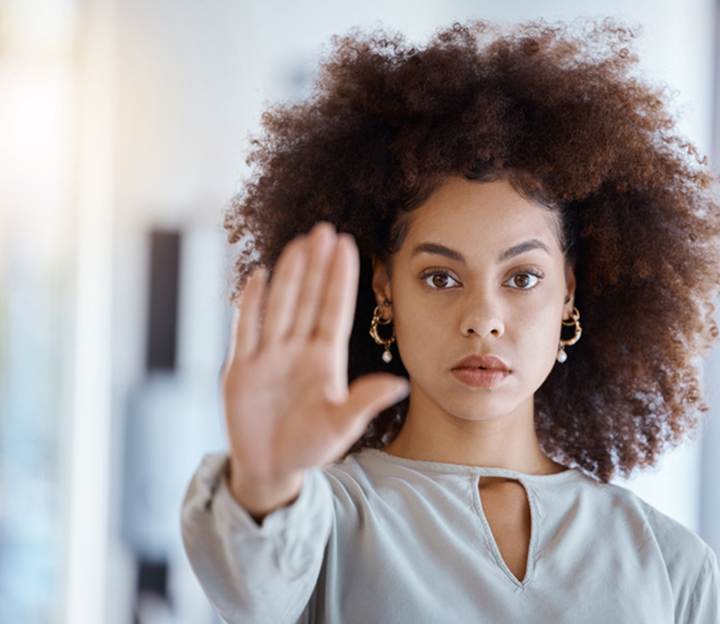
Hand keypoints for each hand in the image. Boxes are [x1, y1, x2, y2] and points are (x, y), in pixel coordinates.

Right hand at [221, 221, 408, 514]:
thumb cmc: (310, 447)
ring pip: (280, 307)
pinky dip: (250, 305)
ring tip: (298, 243)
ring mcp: (269, 356)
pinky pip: (246, 331)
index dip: (340, 279)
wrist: (270, 469)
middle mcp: (297, 351)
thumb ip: (364, 402)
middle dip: (316, 265)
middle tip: (324, 229)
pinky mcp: (241, 369)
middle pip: (308, 299)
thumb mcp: (342, 425)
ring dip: (289, 275)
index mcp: (324, 360)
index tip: (349, 245)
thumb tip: (400, 385)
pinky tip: (258, 276)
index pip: (334, 310)